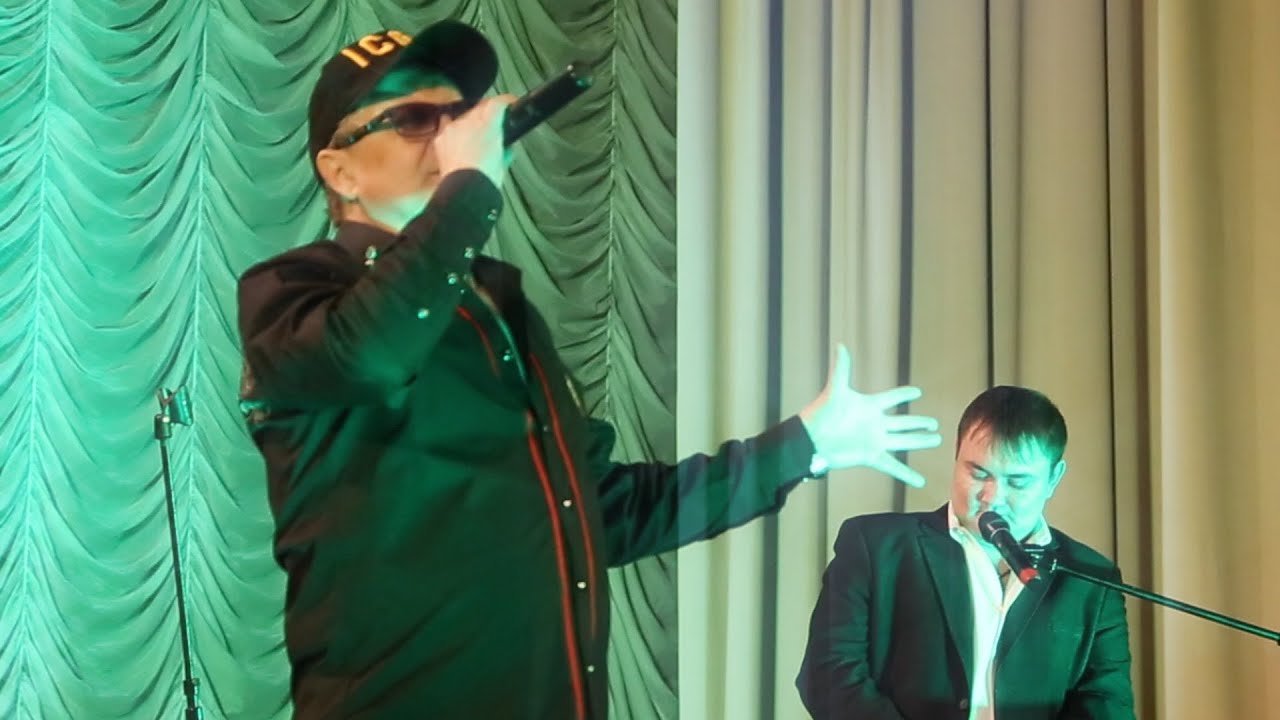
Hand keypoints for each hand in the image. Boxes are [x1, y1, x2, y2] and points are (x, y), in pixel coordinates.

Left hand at [435, 94, 516, 186]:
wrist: (465, 189)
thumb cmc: (486, 177)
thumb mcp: (502, 161)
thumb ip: (504, 149)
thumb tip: (506, 147)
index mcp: (489, 124)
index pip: (497, 103)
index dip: (505, 101)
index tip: (509, 102)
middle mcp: (469, 121)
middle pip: (480, 108)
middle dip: (487, 115)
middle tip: (494, 125)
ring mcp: (453, 128)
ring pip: (464, 117)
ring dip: (470, 123)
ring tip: (475, 136)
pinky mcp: (441, 137)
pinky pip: (447, 126)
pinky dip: (453, 131)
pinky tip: (456, 140)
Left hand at [798, 343, 941, 486]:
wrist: (810, 441)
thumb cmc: (820, 414)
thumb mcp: (835, 390)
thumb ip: (841, 368)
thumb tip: (840, 344)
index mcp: (869, 406)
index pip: (892, 398)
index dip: (904, 395)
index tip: (917, 392)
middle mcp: (875, 423)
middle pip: (904, 422)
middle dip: (919, 423)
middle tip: (934, 423)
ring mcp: (875, 441)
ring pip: (904, 441)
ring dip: (920, 441)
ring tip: (937, 440)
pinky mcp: (870, 456)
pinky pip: (893, 466)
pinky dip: (906, 474)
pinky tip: (921, 481)